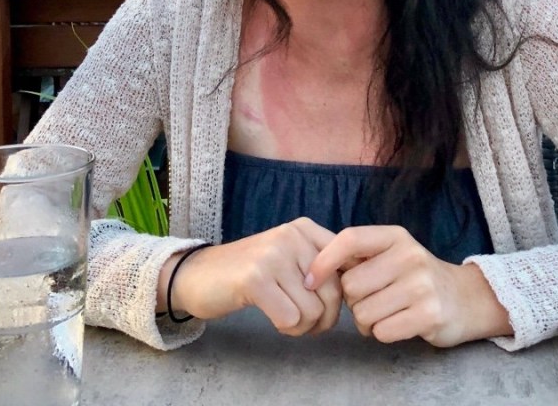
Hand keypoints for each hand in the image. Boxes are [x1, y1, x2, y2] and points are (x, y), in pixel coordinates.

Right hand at [164, 218, 341, 335]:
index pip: (348, 264)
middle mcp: (292, 235)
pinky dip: (286, 329)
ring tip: (287, 319)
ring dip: (303, 328)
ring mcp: (274, 255)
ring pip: (313, 310)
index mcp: (305, 228)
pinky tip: (274, 320)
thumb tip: (358, 286)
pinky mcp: (256, 279)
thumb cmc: (251, 273)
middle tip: (308, 325)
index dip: (343, 294)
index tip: (326, 305)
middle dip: (325, 319)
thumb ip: (321, 265)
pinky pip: (291, 319)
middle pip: (334, 292)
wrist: (199, 275)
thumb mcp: (290, 258)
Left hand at [305, 225, 510, 346]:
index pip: (350, 239)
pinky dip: (382, 333)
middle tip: (372, 299)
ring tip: (386, 313)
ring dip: (367, 321)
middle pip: (351, 285)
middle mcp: (409, 255)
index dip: (324, 260)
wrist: (465, 298)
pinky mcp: (429, 314)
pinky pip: (381, 331)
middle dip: (353, 300)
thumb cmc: (415, 277)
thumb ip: (359, 256)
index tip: (309, 279)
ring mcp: (421, 285)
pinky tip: (397, 324)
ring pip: (363, 312)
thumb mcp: (392, 254)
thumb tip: (313, 268)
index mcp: (395, 236)